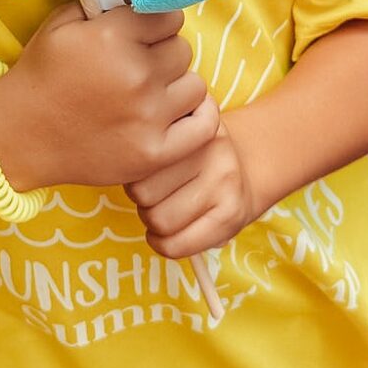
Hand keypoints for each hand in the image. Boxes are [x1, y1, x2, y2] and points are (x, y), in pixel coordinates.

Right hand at [0, 2, 206, 191]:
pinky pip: (204, 125)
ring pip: (195, 84)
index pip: (169, 16)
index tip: (141, 34)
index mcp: (113, 37)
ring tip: (151, 93)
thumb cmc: (41, 75)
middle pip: (182, 49)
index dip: (155, 23)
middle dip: (163, 52)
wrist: (18, 136)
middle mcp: (136, 74)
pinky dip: (196, 116)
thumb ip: (105, 1)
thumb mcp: (63, 23)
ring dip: (176, 85)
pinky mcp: (154, 152)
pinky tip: (176, 112)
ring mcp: (148, 117)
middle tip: (140, 65)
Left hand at [126, 98, 259, 258]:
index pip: (134, 158)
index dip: (129, 171)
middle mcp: (209, 148)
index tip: (139, 171)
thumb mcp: (177, 129)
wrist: (250, 163)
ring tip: (161, 209)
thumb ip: (149, 137)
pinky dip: (161, 245)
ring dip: (151, 221)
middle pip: (142, 192)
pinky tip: (164, 235)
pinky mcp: (230, 215)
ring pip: (158, 219)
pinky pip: (175, 245)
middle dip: (139, 198)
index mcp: (185, 121)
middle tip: (150, 194)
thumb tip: (116, 160)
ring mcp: (223, 182)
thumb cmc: (193, 151)